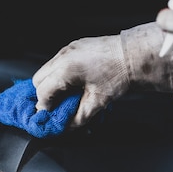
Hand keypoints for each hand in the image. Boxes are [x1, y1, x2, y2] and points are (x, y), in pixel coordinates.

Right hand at [32, 23, 169, 126]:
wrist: (133, 55)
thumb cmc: (119, 75)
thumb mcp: (97, 102)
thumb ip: (78, 117)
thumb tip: (67, 125)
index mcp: (65, 69)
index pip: (42, 91)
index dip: (45, 107)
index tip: (52, 115)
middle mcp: (63, 56)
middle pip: (38, 79)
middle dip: (45, 95)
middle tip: (58, 106)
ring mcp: (68, 48)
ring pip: (47, 69)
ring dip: (52, 84)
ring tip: (67, 95)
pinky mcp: (75, 46)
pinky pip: (58, 62)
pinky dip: (60, 74)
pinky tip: (74, 83)